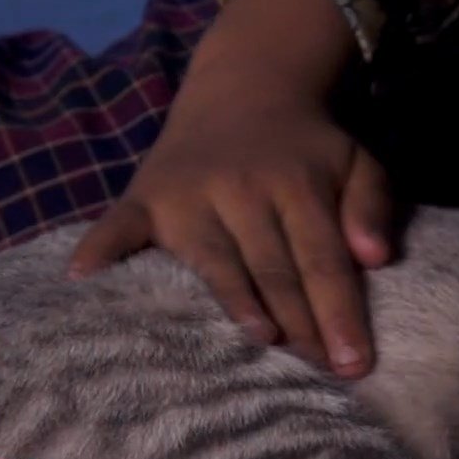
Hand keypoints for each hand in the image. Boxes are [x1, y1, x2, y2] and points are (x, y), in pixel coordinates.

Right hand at [69, 83, 390, 376]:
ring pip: (216, 261)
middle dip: (300, 324)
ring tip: (259, 339)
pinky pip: (120, 227)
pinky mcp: (145, 195)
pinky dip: (100, 249)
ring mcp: (189, 193)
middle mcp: (242, 188)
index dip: (340, 313)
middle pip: (274, 270)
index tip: (355, 364)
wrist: (248, 86)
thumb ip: (372, 207)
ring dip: (236, 301)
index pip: (322, 260)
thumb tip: (377, 257)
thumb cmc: (309, 147)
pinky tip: (81, 278)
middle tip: (320, 372)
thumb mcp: (358, 162)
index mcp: (298, 184)